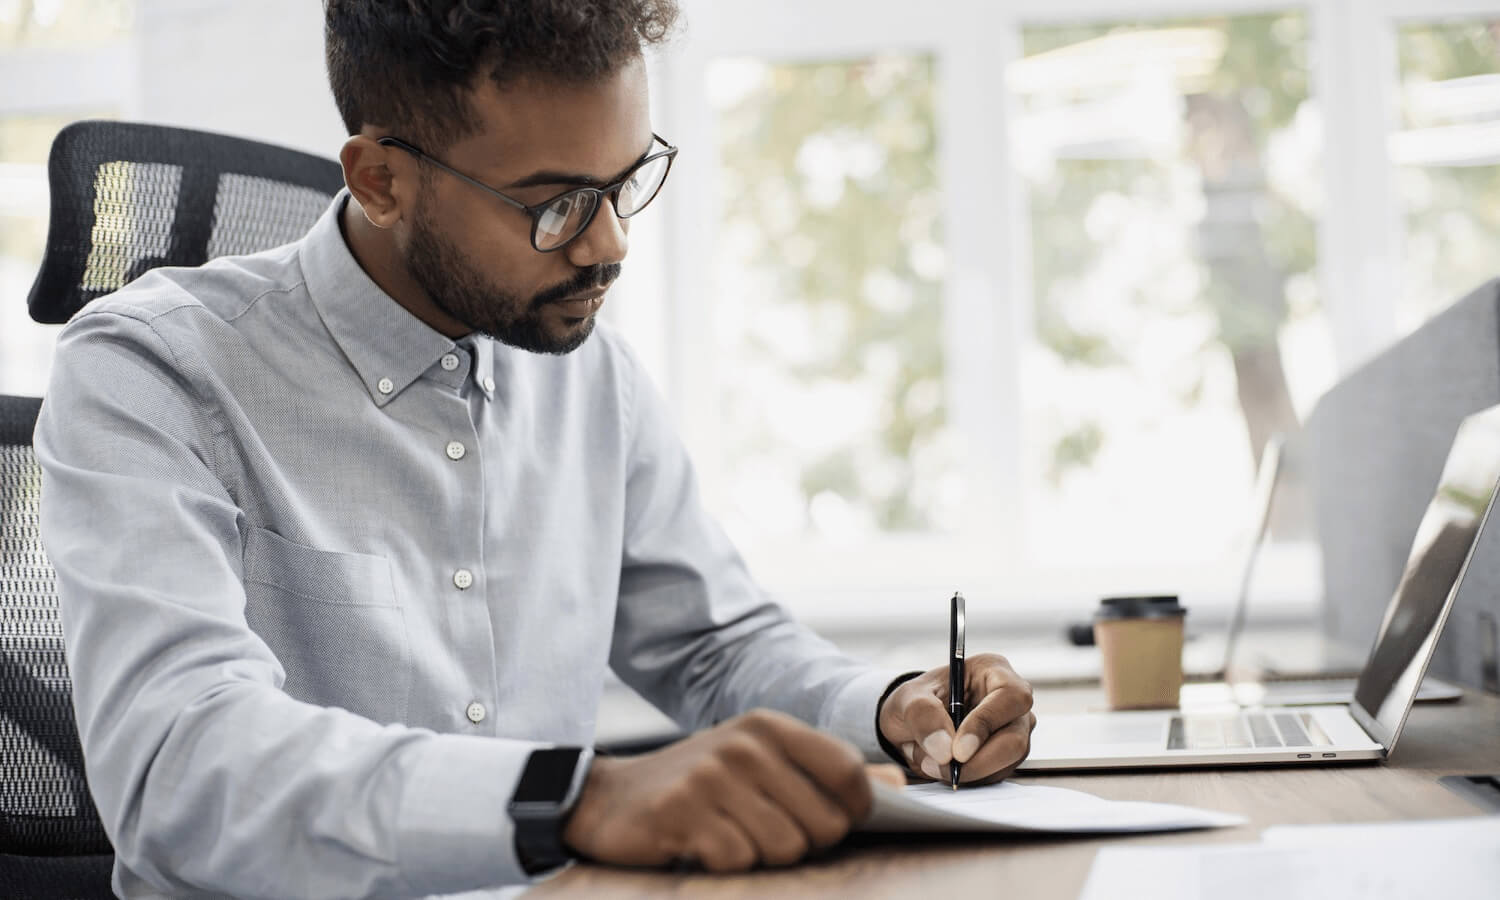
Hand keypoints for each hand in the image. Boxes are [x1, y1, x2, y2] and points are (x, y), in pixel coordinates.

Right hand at [562, 709, 904, 871]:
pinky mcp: (682, 812)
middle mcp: (744, 745)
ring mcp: (711, 777)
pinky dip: (725, 863)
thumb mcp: (761, 762)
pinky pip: (739, 860)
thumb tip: (896, 785)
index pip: (848, 772)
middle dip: (805, 843)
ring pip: (785, 849)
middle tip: (766, 832)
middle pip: (823, 823)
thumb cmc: (700, 783)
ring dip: (762, 855)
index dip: (857, 810)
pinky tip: (701, 843)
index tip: (840, 823)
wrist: (610, 798)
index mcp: (770, 727)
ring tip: (732, 836)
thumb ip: (824, 771)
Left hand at [877, 652, 1034, 785]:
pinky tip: (942, 767)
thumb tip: (944, 750)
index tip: (957, 751)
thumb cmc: (916, 701)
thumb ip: (922, 715)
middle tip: (940, 767)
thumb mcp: (908, 698)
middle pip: (1015, 739)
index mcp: (994, 671)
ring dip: (966, 771)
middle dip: (977, 762)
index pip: (1009, 697)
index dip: (985, 725)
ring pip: (1006, 763)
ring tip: (929, 760)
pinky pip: (995, 776)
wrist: (911, 724)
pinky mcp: (1007, 757)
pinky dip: (966, 778)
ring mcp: (1014, 731)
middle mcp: (1012, 702)